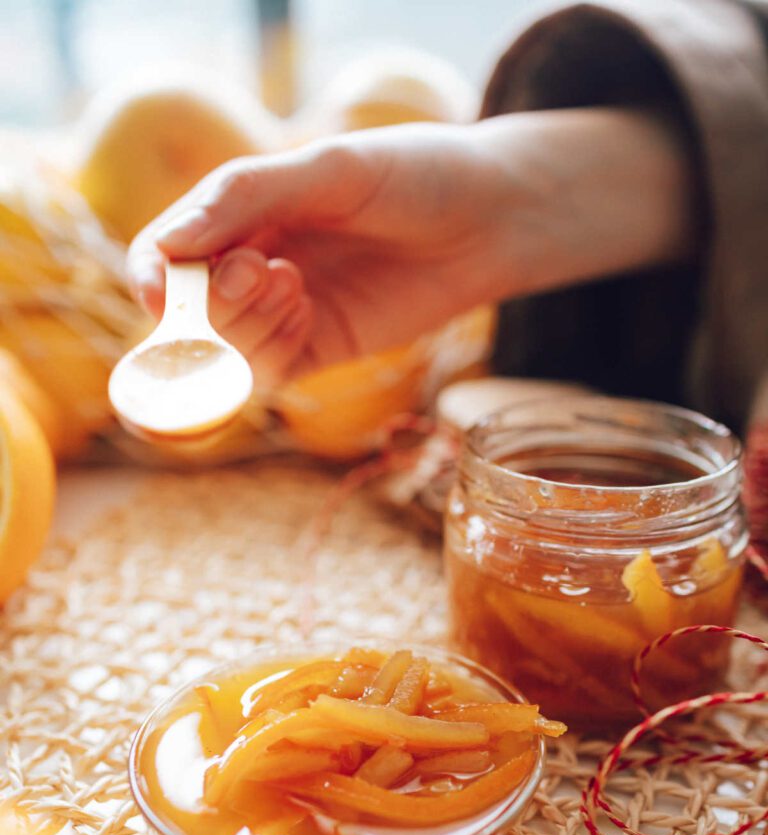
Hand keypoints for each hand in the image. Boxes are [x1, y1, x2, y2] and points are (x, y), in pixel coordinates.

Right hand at [128, 121, 527, 386]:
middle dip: (211, 300)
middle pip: (188, 311)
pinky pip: (266, 375)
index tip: (164, 291)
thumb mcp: (326, 170)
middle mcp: (251, 264)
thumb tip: (167, 245)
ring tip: (295, 283)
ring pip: (224, 349)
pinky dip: (271, 351)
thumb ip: (243, 198)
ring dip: (244, 325)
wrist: (489, 221)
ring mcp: (282, 313)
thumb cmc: (410, 176)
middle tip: (262, 270)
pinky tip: (309, 311)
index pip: (165, 256)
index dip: (155, 278)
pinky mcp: (318, 351)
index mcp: (240, 213)